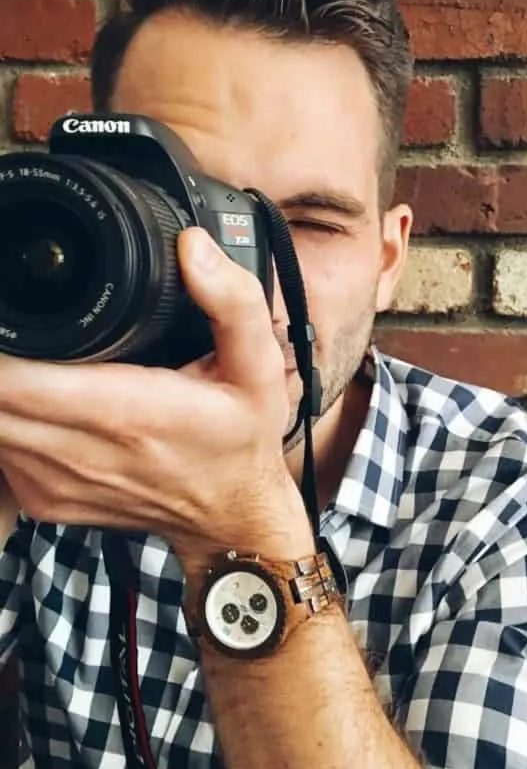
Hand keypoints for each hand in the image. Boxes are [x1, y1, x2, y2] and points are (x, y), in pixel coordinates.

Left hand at [0, 228, 312, 564]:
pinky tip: (37, 399)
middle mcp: (80, 452)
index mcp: (126, 412)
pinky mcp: (42, 500)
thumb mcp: (258, 368)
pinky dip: (5, 418)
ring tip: (32, 357)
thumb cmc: (239, 441)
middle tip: (12, 323)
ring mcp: (54, 482)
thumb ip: (233, 302)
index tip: (5, 307)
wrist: (232, 519)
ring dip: (1, 388)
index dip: (0, 339)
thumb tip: (193, 249)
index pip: (12, 378)